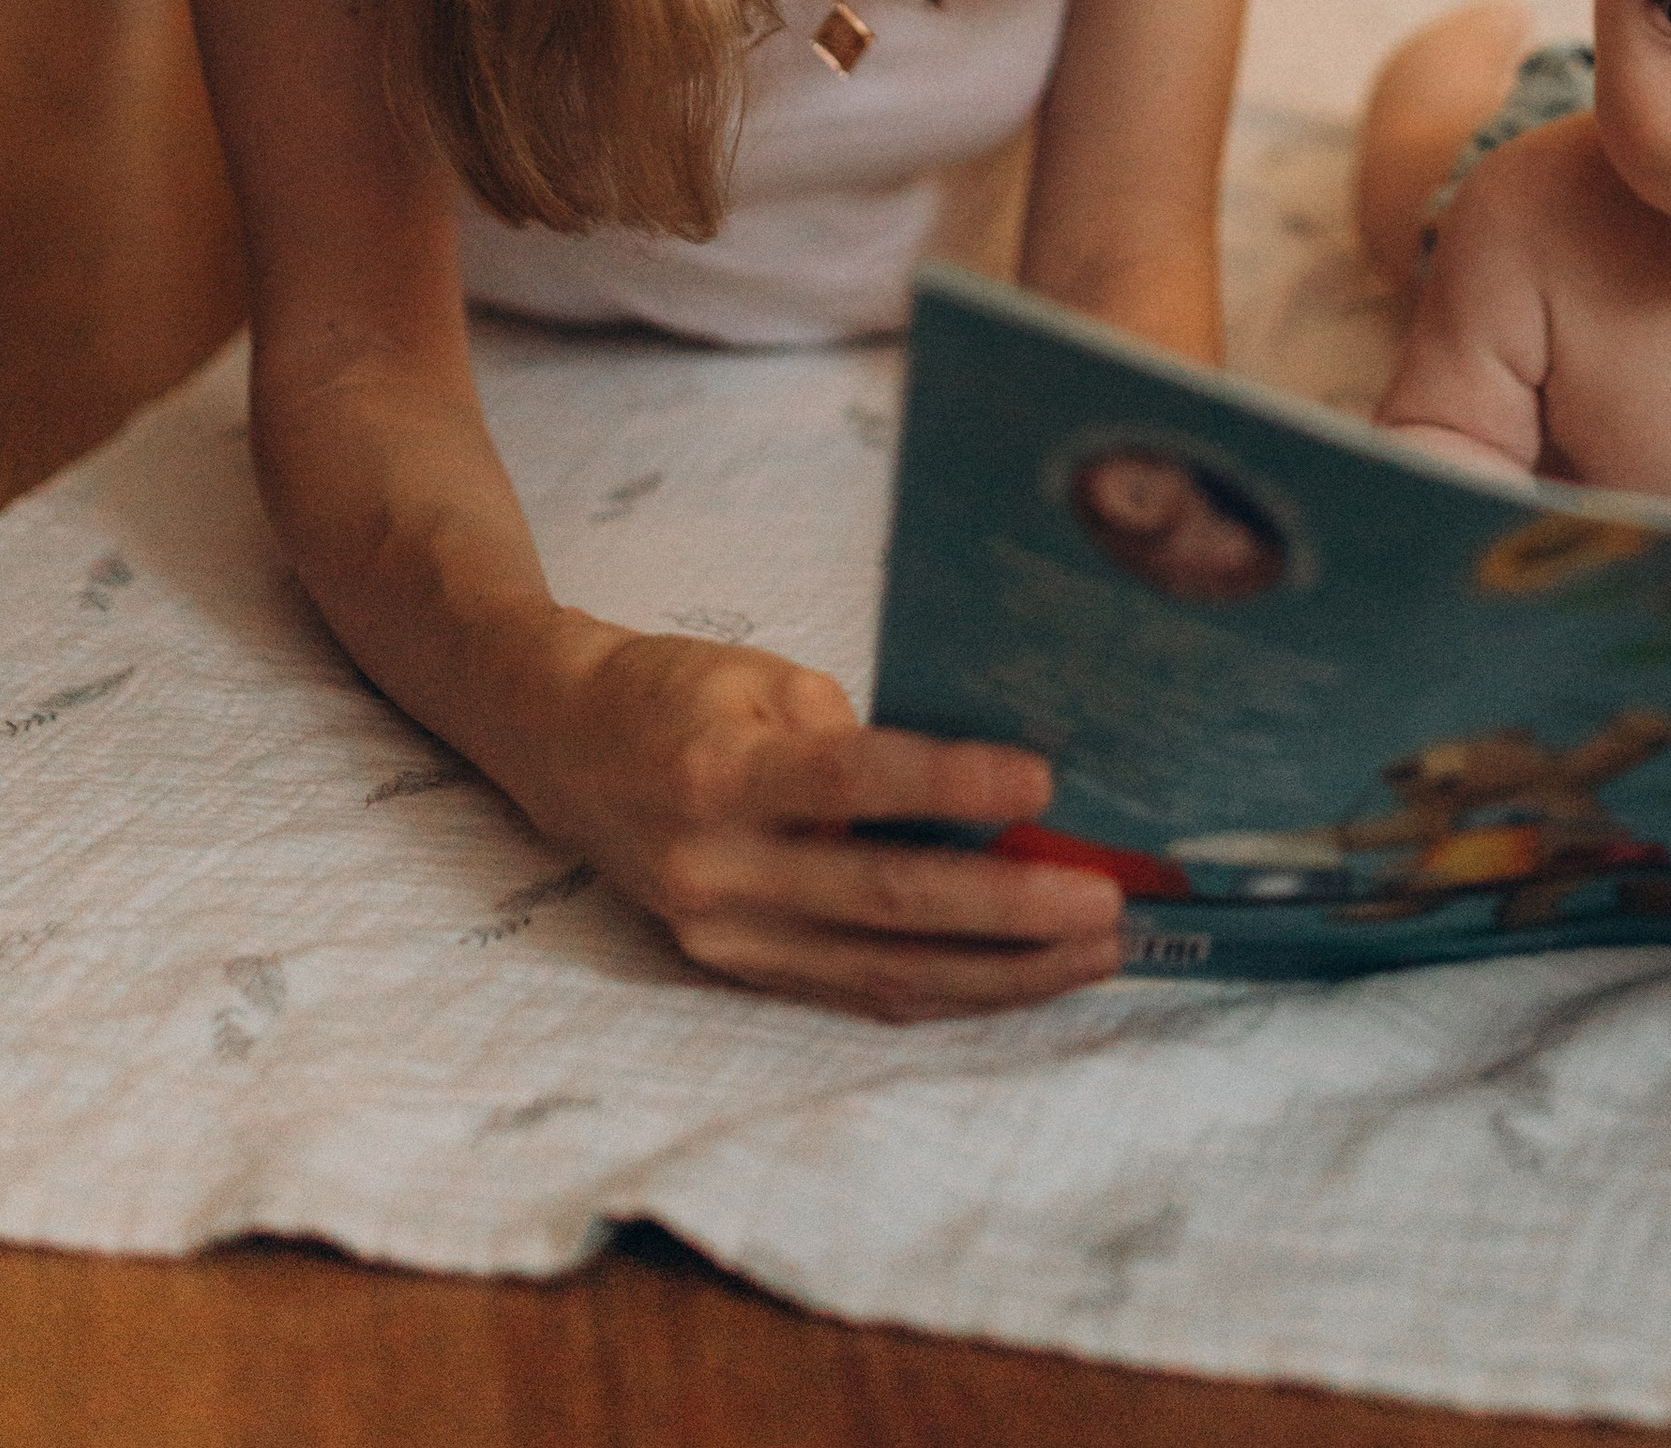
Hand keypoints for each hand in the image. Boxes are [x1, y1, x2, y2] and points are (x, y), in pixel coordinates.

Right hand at [530, 627, 1127, 1020]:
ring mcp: (725, 937)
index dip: (953, 784)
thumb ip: (855, 738)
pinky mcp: (738, 970)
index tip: (1045, 781)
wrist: (563, 748)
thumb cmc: (677, 693)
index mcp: (721, 776)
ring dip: (1002, 972)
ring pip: (883, 974)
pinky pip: (857, 992)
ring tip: (1093, 953)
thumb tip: (975, 796)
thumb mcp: (763, 679)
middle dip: (1010, 912)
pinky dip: (948, 989)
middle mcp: (719, 871)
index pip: (854, 784)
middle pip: (886, 903)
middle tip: (1107, 904)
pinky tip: (1023, 979)